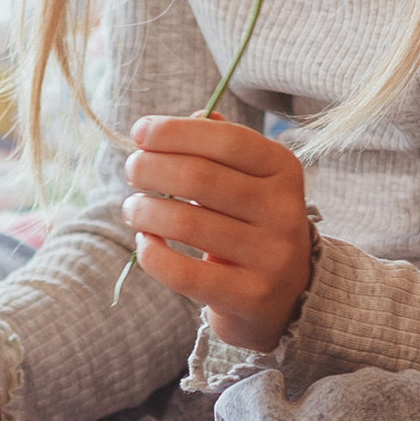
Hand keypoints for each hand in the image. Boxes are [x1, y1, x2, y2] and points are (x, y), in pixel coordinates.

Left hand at [123, 116, 312, 349]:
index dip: (174, 132)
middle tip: (132, 170)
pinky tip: (145, 242)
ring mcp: (271, 256)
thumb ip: (215, 144)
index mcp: (283, 170)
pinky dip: (152, 254)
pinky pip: (183, 273)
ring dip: (144, 210)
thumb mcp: (248, 178)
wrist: (287, 294)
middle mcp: (285, 210)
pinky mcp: (251, 296)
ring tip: (133, 209)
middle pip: (199, 177)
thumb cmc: (251, 222)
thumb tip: (170, 124)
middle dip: (150, 168)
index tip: (139, 133)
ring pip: (186, 223)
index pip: (225, 140)